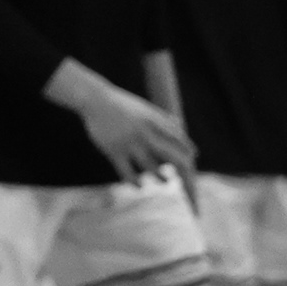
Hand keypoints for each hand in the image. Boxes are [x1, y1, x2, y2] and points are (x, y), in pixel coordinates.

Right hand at [77, 81, 195, 181]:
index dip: (187, 147)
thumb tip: (180, 126)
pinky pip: (127, 172)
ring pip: (151, 167)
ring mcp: (129, 142)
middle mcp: (145, 132)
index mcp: (153, 120)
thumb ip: (162, 118)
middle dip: (182, 171)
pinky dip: (134, 182)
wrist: (94, 99)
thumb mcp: (144, 107)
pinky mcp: (113, 150)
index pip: (177, 137)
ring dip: (160, 178)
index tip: (193, 156)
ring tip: (165, 181)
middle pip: (171, 156)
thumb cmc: (121, 104)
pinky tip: (139, 186)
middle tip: (187, 179)